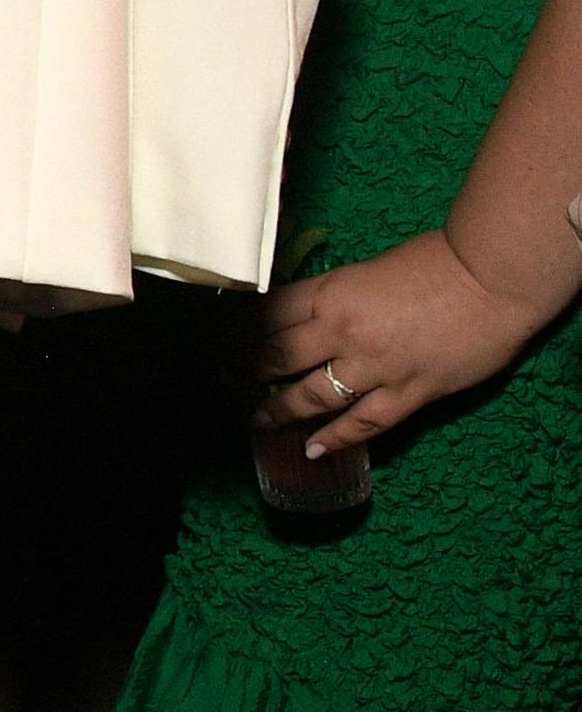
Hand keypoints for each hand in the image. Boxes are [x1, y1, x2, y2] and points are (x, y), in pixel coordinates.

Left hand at [251, 229, 559, 456]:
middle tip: (224, 381)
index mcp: (329, 294)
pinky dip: (336, 439)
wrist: (492, 278)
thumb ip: (335, 296)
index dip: (237, 329)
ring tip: (256, 420)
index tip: (220, 339)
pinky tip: (312, 450)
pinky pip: (365, 423)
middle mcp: (343, 332)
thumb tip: (308, 314)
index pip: (266, 315)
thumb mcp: (366, 269)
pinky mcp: (411, 393)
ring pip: (312, 396)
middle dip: (243, 371)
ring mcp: (376, 367)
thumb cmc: (434, 262)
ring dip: (279, 411)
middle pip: (276, 356)